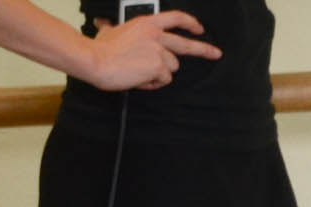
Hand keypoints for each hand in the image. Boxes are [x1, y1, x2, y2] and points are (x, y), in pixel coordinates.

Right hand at [85, 11, 219, 90]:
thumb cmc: (98, 48)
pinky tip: (139, 81)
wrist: (95, 60)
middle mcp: (157, 35)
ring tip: (139, 75)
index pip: (177, 18)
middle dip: (204, 49)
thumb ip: (112, 28)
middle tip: (215, 54)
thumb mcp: (108, 31)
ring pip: (171, 68)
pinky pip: (162, 80)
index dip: (190, 24)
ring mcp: (159, 51)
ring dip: (158, 74)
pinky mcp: (158, 67)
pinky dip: (152, 84)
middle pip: (186, 44)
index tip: (199, 30)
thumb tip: (103, 25)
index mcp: (148, 23)